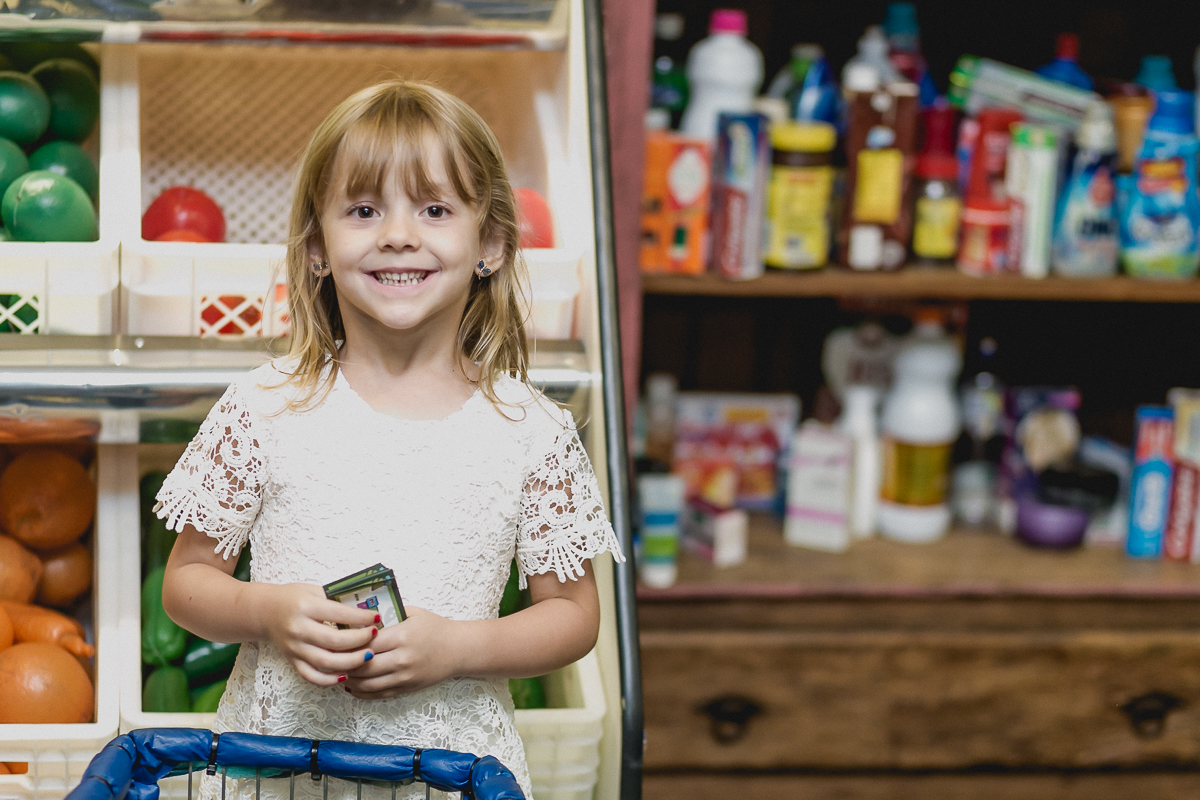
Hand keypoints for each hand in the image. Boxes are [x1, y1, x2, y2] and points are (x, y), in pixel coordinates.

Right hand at [255, 583, 377, 687]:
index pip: (339, 614)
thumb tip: (366, 610)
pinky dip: (329, 680)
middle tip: (375, 637)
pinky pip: (311, 676)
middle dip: (360, 640)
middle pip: (335, 641)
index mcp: (306, 607)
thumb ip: (337, 600)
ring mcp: (295, 648)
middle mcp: (299, 629)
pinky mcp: (292, 660)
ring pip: (326, 662)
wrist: (266, 611)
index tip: (376, 618)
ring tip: (367, 656)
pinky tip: (345, 675)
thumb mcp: (315, 591)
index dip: (362, 617)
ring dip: (351, 662)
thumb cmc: (294, 598)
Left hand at [344, 607, 458, 699]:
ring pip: (366, 684)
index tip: (335, 640)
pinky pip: (377, 694)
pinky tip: (352, 684)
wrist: (459, 650)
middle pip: (362, 666)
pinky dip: (361, 692)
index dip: (347, 644)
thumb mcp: (412, 613)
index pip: (365, 644)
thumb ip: (387, 615)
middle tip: (331, 658)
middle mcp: (402, 659)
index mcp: (402, 637)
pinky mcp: (406, 689)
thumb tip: (358, 616)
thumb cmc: (435, 628)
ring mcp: (404, 677)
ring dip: (349, 679)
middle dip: (343, 663)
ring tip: (339, 671)